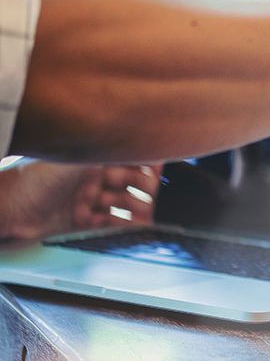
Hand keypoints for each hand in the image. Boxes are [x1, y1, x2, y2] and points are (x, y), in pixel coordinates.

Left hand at [0, 161, 160, 239]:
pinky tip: (129, 225)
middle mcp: (91, 176)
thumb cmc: (32, 182)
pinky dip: (120, 223)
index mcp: (91, 157)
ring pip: (121, 202)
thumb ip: (105, 151)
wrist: (8, 211)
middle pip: (129, 182)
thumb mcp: (74, 161)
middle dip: (145, 190)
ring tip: (148, 216)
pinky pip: (108, 221)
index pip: (128, 156)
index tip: (163, 170)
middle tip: (158, 197)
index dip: (147, 163)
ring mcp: (87, 197)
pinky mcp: (82, 218)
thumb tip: (133, 136)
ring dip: (136, 209)